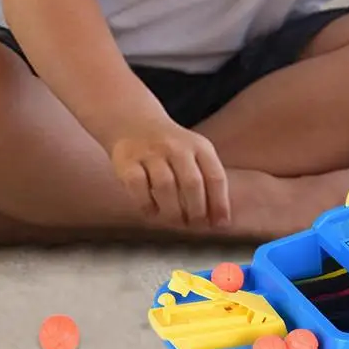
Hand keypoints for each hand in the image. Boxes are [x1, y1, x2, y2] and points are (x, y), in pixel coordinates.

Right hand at [109, 121, 230, 227]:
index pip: (215, 176)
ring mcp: (151, 153)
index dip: (220, 203)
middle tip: (196, 226)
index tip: (221, 224)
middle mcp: (177, 147)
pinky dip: (146, 204)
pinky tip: (152, 213)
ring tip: (176, 222)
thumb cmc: (171, 148)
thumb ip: (207, 180)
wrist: (135, 123)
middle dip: (197, 210)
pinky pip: (138, 187)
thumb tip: (219, 219)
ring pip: (165, 186)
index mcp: (200, 146)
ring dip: (173, 211)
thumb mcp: (195, 153)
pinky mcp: (127, 161)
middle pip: (192, 183)